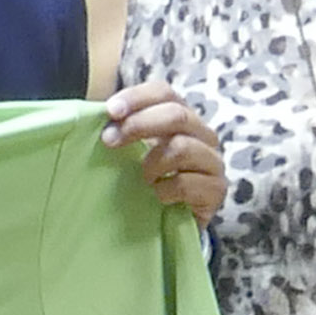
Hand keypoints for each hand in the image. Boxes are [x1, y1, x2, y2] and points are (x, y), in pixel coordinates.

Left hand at [103, 81, 230, 222]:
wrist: (171, 221)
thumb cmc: (149, 180)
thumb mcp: (133, 150)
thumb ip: (121, 129)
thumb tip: (100, 114)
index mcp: (181, 118)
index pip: (164, 93)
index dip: (137, 97)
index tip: (110, 111)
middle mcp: (202, 135)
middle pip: (176, 115)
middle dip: (139, 125)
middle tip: (110, 141)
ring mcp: (213, 162)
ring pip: (182, 147)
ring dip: (153, 163)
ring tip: (142, 178)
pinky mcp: (216, 190)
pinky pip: (187, 183)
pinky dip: (164, 190)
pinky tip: (156, 197)